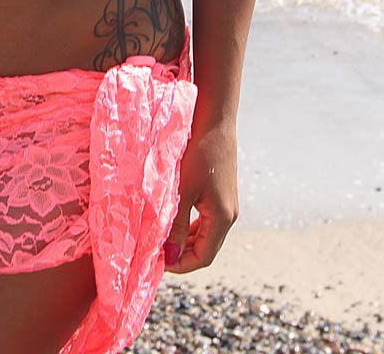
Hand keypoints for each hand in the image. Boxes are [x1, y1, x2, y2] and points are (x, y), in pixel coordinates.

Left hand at [163, 118, 239, 273]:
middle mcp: (228, 214)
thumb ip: (176, 224)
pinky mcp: (221, 190)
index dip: (180, 264)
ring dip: (185, 238)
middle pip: (205, 247)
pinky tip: (174, 214)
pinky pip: (206, 217)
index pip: (203, 257)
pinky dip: (190, 223)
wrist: (215, 119)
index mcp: (222, 218)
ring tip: (161, 233)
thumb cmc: (198, 152)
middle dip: (181, 253)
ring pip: (205, 232)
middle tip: (155, 248)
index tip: (156, 261)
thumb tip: (169, 256)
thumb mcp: (183, 190)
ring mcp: (226, 202)